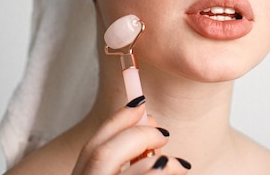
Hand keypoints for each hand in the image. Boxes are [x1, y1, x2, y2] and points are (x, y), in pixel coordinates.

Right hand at [71, 96, 190, 173]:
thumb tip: (149, 121)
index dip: (116, 120)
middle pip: (101, 154)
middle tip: (163, 134)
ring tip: (176, 164)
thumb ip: (130, 154)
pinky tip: (178, 172)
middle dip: (136, 135)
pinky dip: (165, 172)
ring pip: (132, 172)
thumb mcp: (124, 169)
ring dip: (158, 161)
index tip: (140, 101)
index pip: (91, 148)